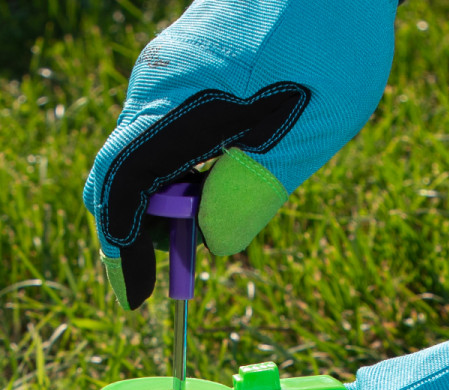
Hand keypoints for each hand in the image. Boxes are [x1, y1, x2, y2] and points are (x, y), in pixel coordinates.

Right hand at [83, 0, 398, 309]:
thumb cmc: (330, 33)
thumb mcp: (310, 124)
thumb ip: (256, 187)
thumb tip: (213, 242)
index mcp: (175, 103)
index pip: (119, 188)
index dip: (121, 250)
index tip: (136, 297)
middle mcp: (155, 85)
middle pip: (118, 177)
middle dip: (142, 232)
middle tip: (179, 268)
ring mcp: (166, 71)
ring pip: (140, 156)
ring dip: (166, 202)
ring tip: (212, 220)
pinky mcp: (184, 65)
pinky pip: (161, 133)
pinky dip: (177, 172)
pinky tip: (219, 177)